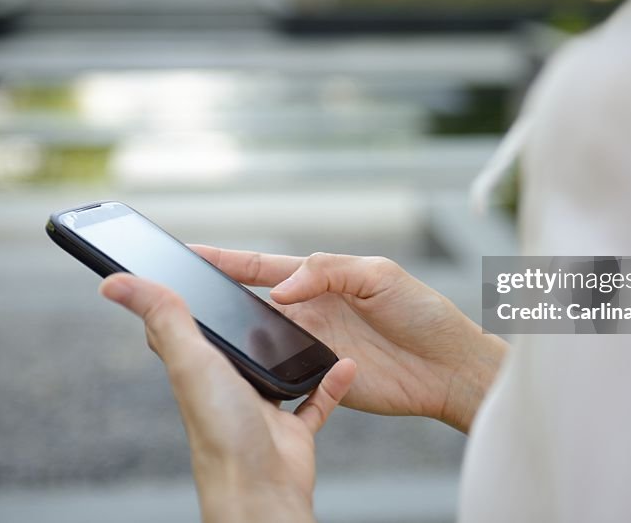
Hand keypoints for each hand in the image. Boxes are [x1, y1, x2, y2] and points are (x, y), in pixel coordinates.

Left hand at [99, 273, 356, 522]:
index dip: (180, 298)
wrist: (260, 489)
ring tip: (310, 318)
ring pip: (278, 368)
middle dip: (247, 319)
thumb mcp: (189, 359)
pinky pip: (316, 400)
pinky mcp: (292, 428)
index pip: (181, 327)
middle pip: (235, 344)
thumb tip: (113, 283)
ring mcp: (260, 407)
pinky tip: (344, 364)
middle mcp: (226, 386)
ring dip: (293, 347)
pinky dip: (331, 382)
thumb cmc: (220, 429)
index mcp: (198, 367)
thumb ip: (163, 315)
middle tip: (263, 287)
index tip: (190, 268)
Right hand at [190, 247, 506, 432]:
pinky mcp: (320, 378)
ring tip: (198, 329)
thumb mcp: (380, 276)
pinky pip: (282, 372)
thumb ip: (329, 271)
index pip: (264, 267)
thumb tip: (281, 288)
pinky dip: (259, 369)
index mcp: (322, 279)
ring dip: (234, 334)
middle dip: (217, 296)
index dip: (228, 260)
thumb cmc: (424, 313)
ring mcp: (313, 345)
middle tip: (179, 292)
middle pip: (253, 302)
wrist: (451, 367)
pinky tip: (237, 369)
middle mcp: (311, 311)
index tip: (191, 253)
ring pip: (261, 338)